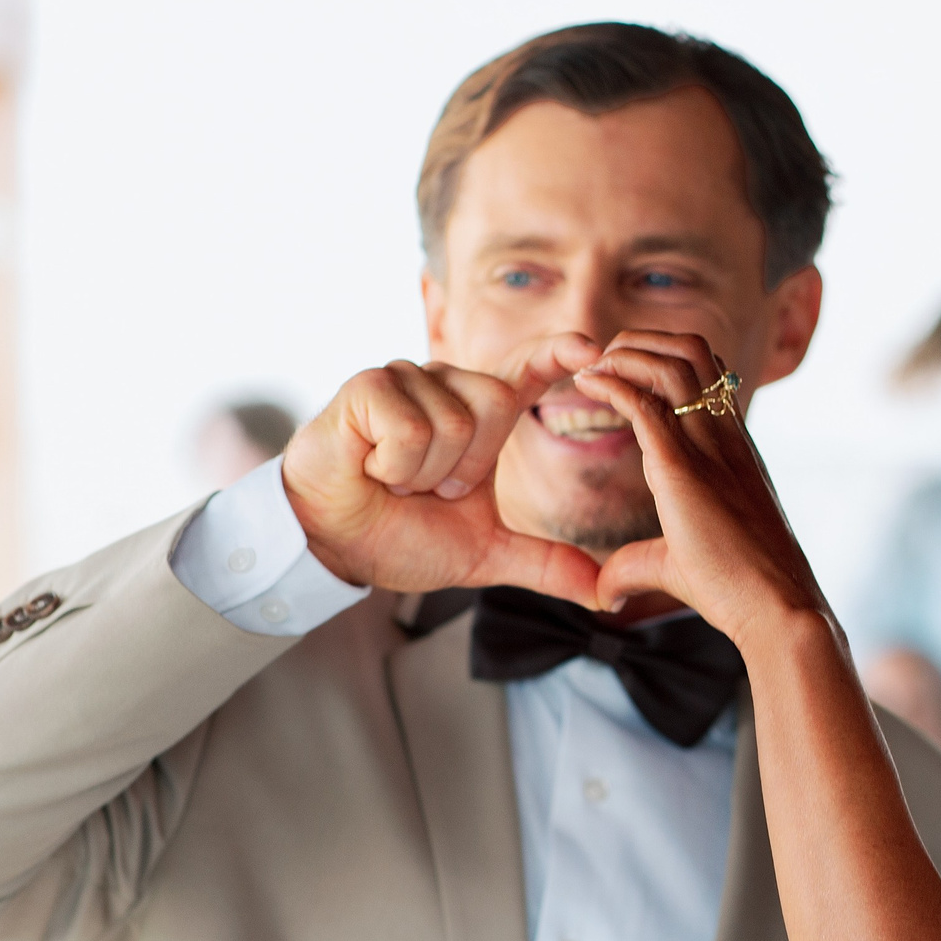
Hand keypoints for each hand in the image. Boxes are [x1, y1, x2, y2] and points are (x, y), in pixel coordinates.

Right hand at [281, 337, 602, 602]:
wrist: (335, 547)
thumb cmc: (400, 537)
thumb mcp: (485, 554)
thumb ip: (545, 565)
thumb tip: (605, 593)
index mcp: (479, 415)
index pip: (527, 371)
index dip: (558, 352)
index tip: (592, 347)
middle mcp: (447, 386)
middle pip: (498, 402)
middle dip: (467, 467)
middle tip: (428, 488)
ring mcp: (406, 380)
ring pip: (453, 421)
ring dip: (424, 473)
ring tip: (393, 478)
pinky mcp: (368, 386)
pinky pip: (411, 427)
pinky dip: (395, 466)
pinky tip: (370, 467)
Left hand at [571, 335, 829, 645]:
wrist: (777, 609)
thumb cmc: (740, 591)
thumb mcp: (678, 567)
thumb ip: (637, 567)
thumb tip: (605, 592)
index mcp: (733, 449)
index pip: (706, 373)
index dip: (663, 357)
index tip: (623, 372)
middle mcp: (725, 437)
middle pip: (690, 349)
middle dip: (640, 341)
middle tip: (601, 362)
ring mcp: (709, 449)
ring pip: (673, 362)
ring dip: (626, 354)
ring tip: (591, 369)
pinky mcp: (684, 471)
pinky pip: (647, 404)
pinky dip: (613, 384)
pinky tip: (587, 385)